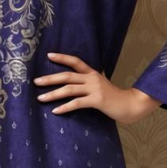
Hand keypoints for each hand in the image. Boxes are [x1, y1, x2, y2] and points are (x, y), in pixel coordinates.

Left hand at [33, 52, 162, 124]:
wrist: (130, 105)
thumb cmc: (114, 97)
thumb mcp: (102, 84)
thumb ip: (90, 80)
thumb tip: (77, 80)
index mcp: (92, 73)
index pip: (76, 61)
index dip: (62, 58)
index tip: (49, 55)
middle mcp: (92, 78)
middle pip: (67, 76)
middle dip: (50, 78)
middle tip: (36, 81)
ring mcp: (95, 89)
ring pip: (69, 89)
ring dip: (53, 94)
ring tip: (41, 98)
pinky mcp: (97, 100)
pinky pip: (77, 103)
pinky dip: (65, 107)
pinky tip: (56, 111)